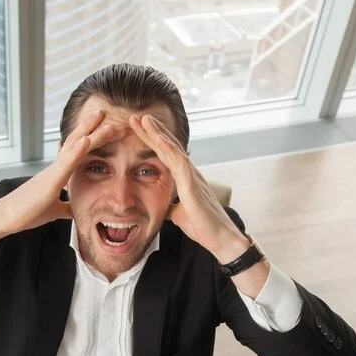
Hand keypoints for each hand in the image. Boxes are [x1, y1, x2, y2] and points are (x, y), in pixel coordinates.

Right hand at [0, 108, 125, 237]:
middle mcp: (56, 168)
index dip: (93, 139)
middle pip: (78, 142)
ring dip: (90, 132)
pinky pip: (66, 163)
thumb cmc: (27, 212)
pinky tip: (87, 139)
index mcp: (58, 174)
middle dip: (95, 128)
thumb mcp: (54, 211)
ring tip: (103, 117)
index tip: (109, 130)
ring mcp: (52, 172)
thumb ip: (66, 207)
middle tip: (110, 114)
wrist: (6, 218)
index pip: (79, 152)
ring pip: (74, 147)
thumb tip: (76, 209)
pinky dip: (77, 150)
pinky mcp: (50, 181)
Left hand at [128, 114, 248, 261]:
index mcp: (184, 178)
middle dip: (152, 131)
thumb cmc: (203, 227)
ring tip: (144, 119)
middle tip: (135, 116)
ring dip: (158, 133)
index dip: (151, 142)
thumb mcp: (178, 215)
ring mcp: (192, 176)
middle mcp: (189, 172)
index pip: (165, 155)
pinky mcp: (193, 184)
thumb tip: (162, 207)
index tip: (137, 130)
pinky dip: (168, 149)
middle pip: (167, 146)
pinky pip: (180, 162)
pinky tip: (158, 138)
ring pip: (173, 149)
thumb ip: (170, 206)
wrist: (219, 239)